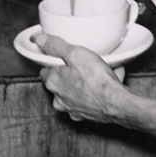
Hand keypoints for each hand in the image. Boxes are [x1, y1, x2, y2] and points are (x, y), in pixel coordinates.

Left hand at [36, 31, 155, 142]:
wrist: (117, 104)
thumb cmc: (97, 80)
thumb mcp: (75, 53)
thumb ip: (55, 46)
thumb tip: (38, 39)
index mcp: (53, 82)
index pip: (46, 70)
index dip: (55, 62)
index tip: (64, 58)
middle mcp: (59, 99)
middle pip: (60, 82)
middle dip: (69, 74)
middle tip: (83, 65)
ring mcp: (72, 110)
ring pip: (73, 93)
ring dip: (82, 85)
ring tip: (97, 75)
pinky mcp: (85, 116)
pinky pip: (87, 101)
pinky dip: (93, 95)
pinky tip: (103, 87)